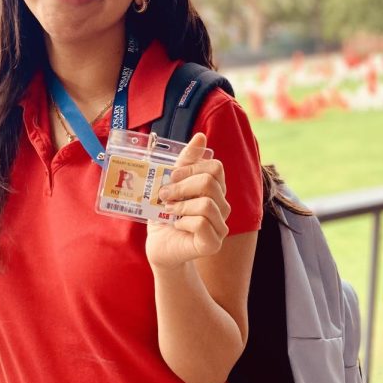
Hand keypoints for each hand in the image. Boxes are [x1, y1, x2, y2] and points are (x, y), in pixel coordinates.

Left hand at [145, 132, 230, 268]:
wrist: (159, 246)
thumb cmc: (165, 215)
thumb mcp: (171, 185)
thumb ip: (184, 162)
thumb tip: (200, 137)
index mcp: (216, 190)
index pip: (215, 167)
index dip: (191, 167)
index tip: (172, 176)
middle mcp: (223, 207)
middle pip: (210, 183)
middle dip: (182, 186)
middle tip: (164, 194)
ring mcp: (221, 226)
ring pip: (207, 204)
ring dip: (180, 206)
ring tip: (169, 211)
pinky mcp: (213, 244)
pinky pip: (201, 223)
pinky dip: (183, 222)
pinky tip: (176, 226)